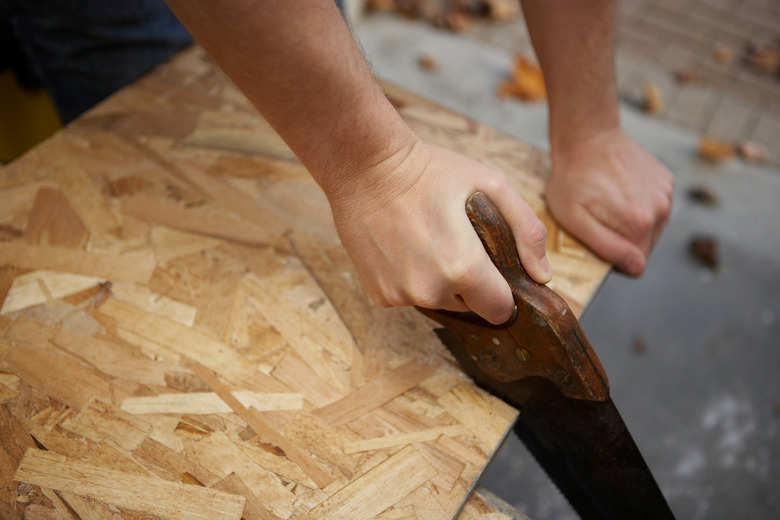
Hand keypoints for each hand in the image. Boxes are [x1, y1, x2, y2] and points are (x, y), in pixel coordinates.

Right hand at [323, 139, 551, 324]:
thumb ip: (527, 230)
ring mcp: (400, 295)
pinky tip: (406, 249)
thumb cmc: (430, 171)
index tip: (494, 269)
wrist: (366, 167)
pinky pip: (410, 299)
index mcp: (462, 268)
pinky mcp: (379, 294)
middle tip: (458, 245)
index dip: (503, 291)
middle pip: (470, 309)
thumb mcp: (491, 185)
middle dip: (472, 285)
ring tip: (430, 243)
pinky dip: (413, 282)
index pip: (500, 310)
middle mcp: (430, 290)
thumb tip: (542, 275)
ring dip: (441, 284)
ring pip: (439, 304)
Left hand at [546, 128, 673, 275]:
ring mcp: (666, 193)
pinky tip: (619, 189)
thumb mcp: (574, 220)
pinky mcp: (666, 180)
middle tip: (599, 217)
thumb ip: (607, 248)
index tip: (596, 236)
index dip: (613, 258)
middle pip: (644, 248)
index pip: (636, 266)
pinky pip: (654, 207)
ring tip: (608, 201)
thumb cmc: (572, 179)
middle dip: (622, 240)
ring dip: (630, 222)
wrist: (587, 135)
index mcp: (640, 224)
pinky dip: (638, 204)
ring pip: (651, 228)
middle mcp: (661, 210)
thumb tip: (636, 266)